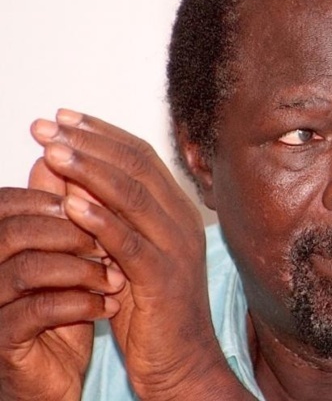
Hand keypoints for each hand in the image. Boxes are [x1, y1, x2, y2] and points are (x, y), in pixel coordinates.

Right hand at [0, 161, 122, 400]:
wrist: (59, 374)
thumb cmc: (64, 309)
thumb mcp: (69, 258)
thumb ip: (67, 213)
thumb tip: (66, 163)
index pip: (11, 202)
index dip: (58, 198)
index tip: (102, 206)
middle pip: (16, 230)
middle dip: (74, 232)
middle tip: (111, 242)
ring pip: (28, 269)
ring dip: (81, 269)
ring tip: (115, 277)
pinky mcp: (2, 339)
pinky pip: (36, 312)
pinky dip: (79, 304)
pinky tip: (107, 306)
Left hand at [32, 110, 248, 399]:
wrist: (183, 359)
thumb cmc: (149, 307)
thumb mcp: (122, 252)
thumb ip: (100, 212)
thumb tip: (63, 173)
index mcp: (175, 209)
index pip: (140, 156)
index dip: (100, 133)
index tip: (63, 118)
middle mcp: (180, 221)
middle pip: (136, 167)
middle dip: (88, 142)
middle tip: (48, 125)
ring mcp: (176, 248)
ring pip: (133, 197)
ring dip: (90, 171)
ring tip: (53, 151)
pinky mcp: (164, 278)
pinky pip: (130, 243)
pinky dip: (100, 221)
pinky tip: (71, 204)